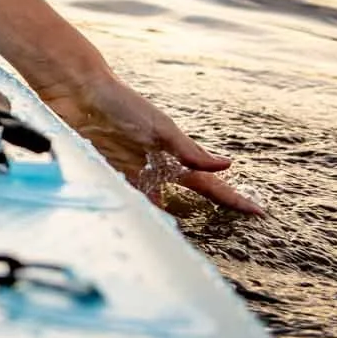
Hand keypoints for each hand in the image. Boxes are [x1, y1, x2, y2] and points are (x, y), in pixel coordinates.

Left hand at [32, 68, 261, 215]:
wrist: (76, 94)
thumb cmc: (123, 104)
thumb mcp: (160, 128)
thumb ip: (189, 151)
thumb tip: (226, 165)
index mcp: (174, 156)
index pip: (210, 184)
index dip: (233, 198)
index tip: (259, 212)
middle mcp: (156, 169)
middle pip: (184, 201)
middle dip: (201, 218)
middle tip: (222, 237)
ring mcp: (131, 175)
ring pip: (153, 208)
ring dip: (163, 224)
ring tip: (174, 243)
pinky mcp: (105, 177)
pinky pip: (124, 203)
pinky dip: (132, 216)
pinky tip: (138, 229)